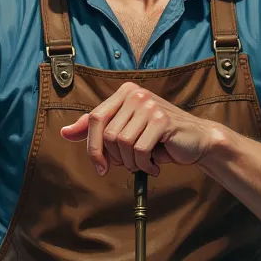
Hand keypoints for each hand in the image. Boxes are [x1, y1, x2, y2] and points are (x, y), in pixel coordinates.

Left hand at [60, 80, 215, 174]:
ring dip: (131, 163)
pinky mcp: (162, 120)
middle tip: (129, 165)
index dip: (93, 147)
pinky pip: (139, 150)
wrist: (196, 141)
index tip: (100, 167)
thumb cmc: (159, 138)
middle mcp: (135, 94)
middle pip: (108, 134)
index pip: (94, 119)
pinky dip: (143, 165)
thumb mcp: (126, 132)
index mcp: (124, 93)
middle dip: (115, 158)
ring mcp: (149, 105)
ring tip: (144, 164)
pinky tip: (153, 166)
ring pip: (123, 143)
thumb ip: (97, 131)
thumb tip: (65, 132)